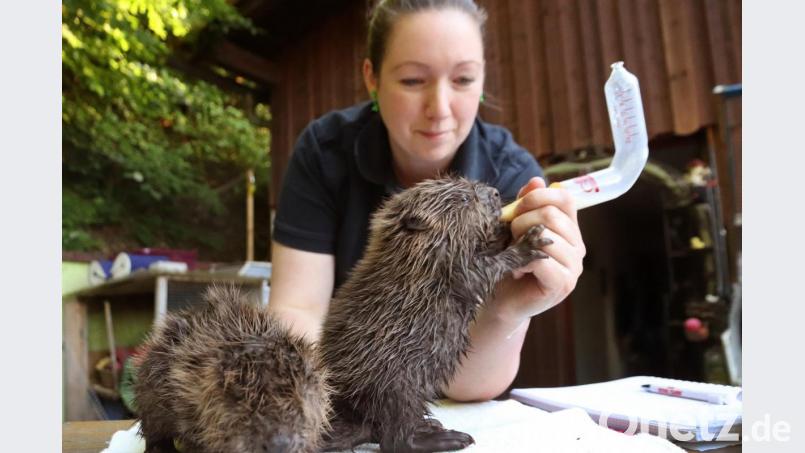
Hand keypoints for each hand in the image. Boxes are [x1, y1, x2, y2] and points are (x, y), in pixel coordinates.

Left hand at [492, 177, 585, 322]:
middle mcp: (577, 246)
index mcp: (569, 228)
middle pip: (551, 215)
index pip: (564, 198)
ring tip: (513, 255)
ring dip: (519, 242)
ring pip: (546, 236)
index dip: (537, 196)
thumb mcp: (515, 229)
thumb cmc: (509, 262)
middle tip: (509, 237)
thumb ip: (526, 205)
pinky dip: (522, 261)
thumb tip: (536, 180)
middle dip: (520, 221)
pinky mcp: (563, 284)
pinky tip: (517, 269)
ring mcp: (574, 267)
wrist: (501, 300)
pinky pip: (542, 260)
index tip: (516, 208)